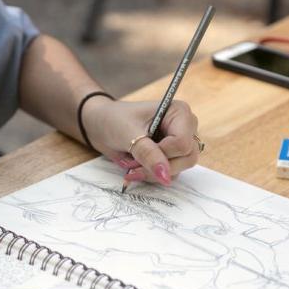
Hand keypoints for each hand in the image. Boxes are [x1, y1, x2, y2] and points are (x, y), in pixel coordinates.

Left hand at [83, 97, 199, 185]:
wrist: (100, 126)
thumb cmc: (114, 120)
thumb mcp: (129, 135)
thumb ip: (148, 154)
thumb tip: (165, 176)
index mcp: (178, 112)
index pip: (183, 143)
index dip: (163, 154)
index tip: (140, 151)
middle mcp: (184, 128)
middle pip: (187, 158)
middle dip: (159, 166)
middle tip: (134, 165)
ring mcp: (178, 144)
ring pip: (179, 169)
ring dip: (152, 173)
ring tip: (131, 166)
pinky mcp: (169, 157)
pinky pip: (169, 174)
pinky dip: (151, 176)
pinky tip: (134, 170)